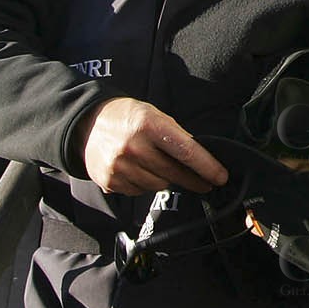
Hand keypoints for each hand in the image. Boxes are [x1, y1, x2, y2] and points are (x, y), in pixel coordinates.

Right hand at [75, 98, 227, 195]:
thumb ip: (176, 136)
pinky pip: (139, 191)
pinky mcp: (109, 181)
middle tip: (205, 184)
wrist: (87, 124)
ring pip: (158, 185)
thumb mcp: (155, 116)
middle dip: (193, 180)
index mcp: (149, 125)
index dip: (206, 167)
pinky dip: (145, 184)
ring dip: (166, 180)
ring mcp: (119, 166)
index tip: (221, 177)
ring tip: (161, 167)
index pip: (186, 151)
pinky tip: (140, 171)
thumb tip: (201, 160)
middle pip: (174, 173)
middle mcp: (133, 147)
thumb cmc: (129, 117)